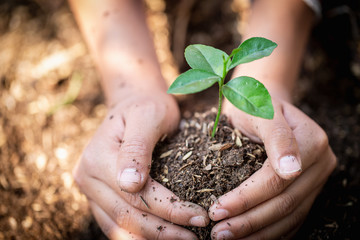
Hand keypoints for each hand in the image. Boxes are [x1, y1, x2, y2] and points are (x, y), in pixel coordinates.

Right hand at [73, 90, 208, 238]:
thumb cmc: (146, 106)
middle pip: (128, 215)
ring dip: (152, 238)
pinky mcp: (98, 196)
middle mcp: (87, 177)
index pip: (137, 195)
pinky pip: (116, 223)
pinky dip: (138, 234)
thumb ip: (137, 148)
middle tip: (197, 237)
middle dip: (165, 231)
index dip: (170, 210)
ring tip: (182, 239)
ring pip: (120, 226)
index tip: (200, 217)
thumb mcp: (147, 116)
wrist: (132, 103)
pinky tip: (161, 236)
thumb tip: (130, 184)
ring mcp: (90, 189)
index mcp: (98, 157)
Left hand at [209, 97, 335, 238]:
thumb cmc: (254, 102)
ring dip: (258, 232)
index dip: (246, 199)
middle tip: (218, 234)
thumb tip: (291, 171)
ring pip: (290, 215)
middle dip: (248, 222)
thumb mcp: (259, 110)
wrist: (263, 101)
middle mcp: (320, 163)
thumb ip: (277, 137)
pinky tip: (251, 238)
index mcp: (311, 142)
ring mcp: (317, 178)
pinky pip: (293, 217)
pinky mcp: (308, 188)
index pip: (276, 181)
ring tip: (227, 239)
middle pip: (284, 203)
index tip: (216, 211)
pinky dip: (272, 231)